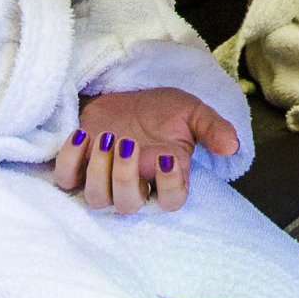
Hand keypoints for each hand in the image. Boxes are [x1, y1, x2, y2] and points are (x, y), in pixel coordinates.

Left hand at [49, 85, 240, 214]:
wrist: (123, 92)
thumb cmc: (158, 109)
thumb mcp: (190, 111)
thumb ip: (213, 128)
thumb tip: (232, 146)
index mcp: (166, 175)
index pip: (172, 201)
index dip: (169, 186)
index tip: (167, 156)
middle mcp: (135, 184)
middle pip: (128, 204)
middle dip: (126, 176)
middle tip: (127, 143)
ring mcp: (103, 178)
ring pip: (96, 198)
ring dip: (98, 170)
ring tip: (105, 137)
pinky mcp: (76, 168)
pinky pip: (66, 179)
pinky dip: (70, 160)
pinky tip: (81, 134)